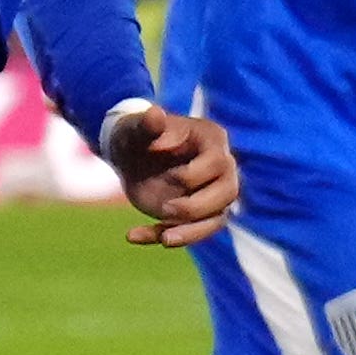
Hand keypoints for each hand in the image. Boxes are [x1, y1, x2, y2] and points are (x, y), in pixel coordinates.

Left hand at [103, 102, 241, 248]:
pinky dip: (161, 236)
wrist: (128, 153)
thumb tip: (155, 114)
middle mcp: (220, 168)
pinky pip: (190, 232)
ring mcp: (210, 193)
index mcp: (211, 141)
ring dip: (191, 233)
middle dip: (198, 206)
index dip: (194, 174)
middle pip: (228, 193)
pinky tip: (133, 235)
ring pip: (216, 219)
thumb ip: (146, 124)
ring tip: (164, 240)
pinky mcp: (196, 213)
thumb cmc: (136, 134)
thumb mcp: (136, 128)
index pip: (218, 162)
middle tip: (166, 208)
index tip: (167, 175)